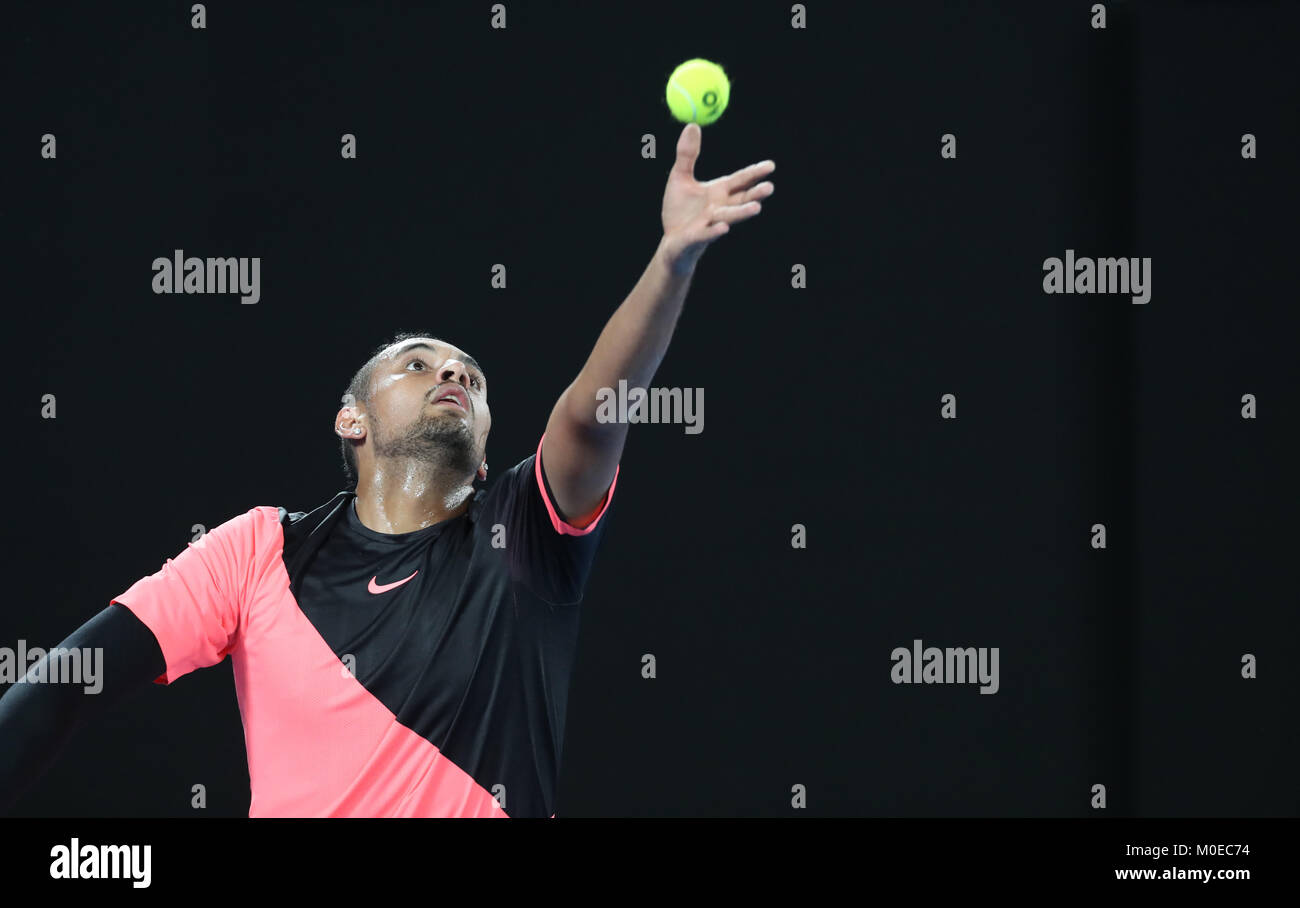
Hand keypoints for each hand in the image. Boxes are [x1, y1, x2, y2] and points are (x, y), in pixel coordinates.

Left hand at [658, 123, 774, 275]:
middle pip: (741, 200)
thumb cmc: (679, 211)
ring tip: (756, 208)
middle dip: (755, 194)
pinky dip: (715, 230)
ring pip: (729, 217)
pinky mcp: (697, 237)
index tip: (771, 165)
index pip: (741, 181)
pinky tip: (723, 227)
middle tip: (770, 187)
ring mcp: (710, 223)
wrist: (671, 242)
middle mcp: (720, 208)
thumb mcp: (680, 178)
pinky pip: (707, 234)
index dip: (755, 173)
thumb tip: (693, 125)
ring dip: (742, 212)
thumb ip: (687, 155)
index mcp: (719, 192)